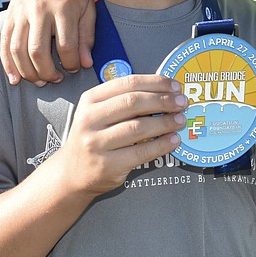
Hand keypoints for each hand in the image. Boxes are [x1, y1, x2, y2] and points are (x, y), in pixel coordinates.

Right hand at [0, 0, 96, 84]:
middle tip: (56, 79)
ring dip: (27, 72)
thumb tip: (86, 63)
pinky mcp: (10, 16)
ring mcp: (22, 13)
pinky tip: (15, 78)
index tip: (75, 67)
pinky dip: (8, 64)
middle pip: (37, 51)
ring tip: (40, 80)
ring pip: (18, 50)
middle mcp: (39, 11)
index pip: (66, 46)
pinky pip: (5, 43)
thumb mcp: (88, 7)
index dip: (71, 63)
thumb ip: (87, 36)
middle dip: (47, 72)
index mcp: (63, 8)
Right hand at [47, 75, 187, 197]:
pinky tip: (173, 140)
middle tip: (182, 103)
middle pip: (134, 103)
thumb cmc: (93, 138)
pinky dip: (161, 145)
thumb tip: (165, 92)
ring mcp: (96, 143)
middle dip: (163, 101)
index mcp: (91, 99)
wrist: (72, 173)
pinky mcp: (107, 165)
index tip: (175, 86)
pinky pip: (141, 152)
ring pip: (138, 127)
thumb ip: (124, 100)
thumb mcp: (99, 112)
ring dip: (165, 122)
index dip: (156, 83)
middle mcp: (90, 119)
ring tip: (180, 120)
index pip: (128, 83)